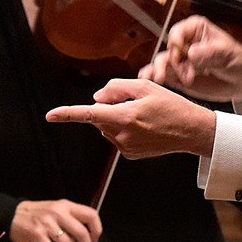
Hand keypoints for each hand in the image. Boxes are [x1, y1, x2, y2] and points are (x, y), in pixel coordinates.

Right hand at [10, 199, 102, 241]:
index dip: (96, 230)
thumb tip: (87, 235)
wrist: (12, 215)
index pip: (90, 215)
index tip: (94, 239)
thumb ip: (71, 217)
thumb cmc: (35, 213)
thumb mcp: (55, 208)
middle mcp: (58, 213)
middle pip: (82, 233)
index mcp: (65, 205)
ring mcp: (47, 224)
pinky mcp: (38, 235)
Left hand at [47, 78, 216, 159]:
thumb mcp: (146, 86)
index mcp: (124, 117)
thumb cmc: (172, 106)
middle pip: (99, 117)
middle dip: (108, 107)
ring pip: (107, 128)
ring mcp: (125, 147)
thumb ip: (117, 88)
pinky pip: (117, 137)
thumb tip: (98, 98)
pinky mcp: (129, 154)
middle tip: (133, 102)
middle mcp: (122, 135)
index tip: (50, 116)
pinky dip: (124, 130)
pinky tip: (144, 128)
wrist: (191, 131)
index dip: (67, 114)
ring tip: (143, 116)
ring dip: (117, 119)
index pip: (88, 115)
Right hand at [139, 16, 241, 105]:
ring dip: (160, 70)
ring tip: (162, 80)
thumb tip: (191, 53)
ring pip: (163, 62)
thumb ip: (210, 52)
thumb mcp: (228, 54)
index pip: (178, 32)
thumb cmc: (240, 61)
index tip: (183, 54)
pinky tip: (149, 80)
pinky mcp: (179, 76)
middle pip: (169, 49)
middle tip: (184, 75)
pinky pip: (164, 74)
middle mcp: (186, 43)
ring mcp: (182, 60)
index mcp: (196, 29)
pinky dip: (154, 76)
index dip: (177, 43)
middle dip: (172, 62)